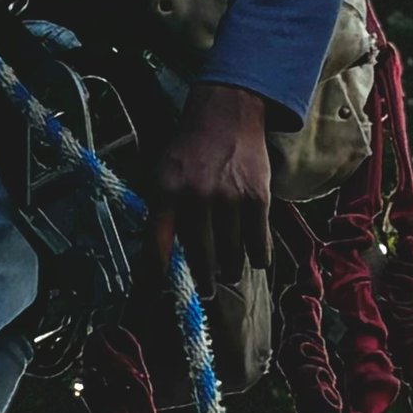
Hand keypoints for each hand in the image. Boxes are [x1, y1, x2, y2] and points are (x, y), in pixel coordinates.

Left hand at [150, 81, 272, 293]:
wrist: (226, 113)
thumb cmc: (190, 148)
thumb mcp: (161, 173)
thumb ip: (161, 212)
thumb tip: (158, 258)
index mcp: (165, 193)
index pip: (156, 248)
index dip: (154, 279)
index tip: (154, 299)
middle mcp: (196, 198)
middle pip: (200, 257)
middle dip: (204, 281)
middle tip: (207, 291)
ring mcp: (229, 199)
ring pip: (231, 255)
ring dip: (231, 270)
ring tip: (229, 274)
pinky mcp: (257, 198)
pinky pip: (258, 241)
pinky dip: (257, 256)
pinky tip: (255, 260)